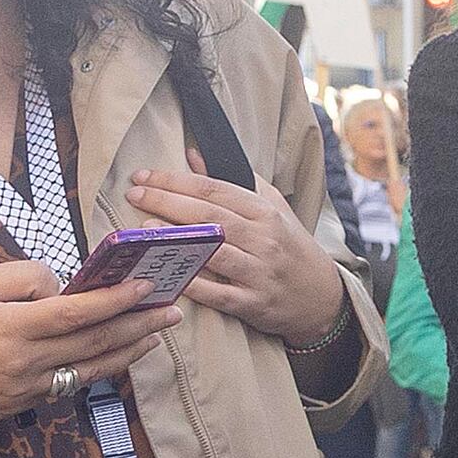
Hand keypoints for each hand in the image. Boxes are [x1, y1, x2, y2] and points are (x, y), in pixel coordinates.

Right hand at [0, 259, 189, 431]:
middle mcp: (21, 364)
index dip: (117, 300)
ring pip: (89, 371)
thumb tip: (65, 285)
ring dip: (128, 351)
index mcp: (8, 329)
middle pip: (94, 343)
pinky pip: (67, 385)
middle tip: (173, 309)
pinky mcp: (19, 406)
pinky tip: (116, 354)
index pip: (77, 314)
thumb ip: (23, 279)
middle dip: (139, 324)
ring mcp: (22, 390)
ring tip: (157, 333)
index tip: (148, 285)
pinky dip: (96, 369)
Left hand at [127, 167, 355, 351]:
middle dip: (168, 202)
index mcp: (266, 213)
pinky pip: (218, 294)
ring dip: (177, 240)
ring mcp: (259, 272)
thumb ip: (234, 181)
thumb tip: (192, 154)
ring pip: (213, 252)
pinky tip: (166, 275)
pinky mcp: (253, 303)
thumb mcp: (272, 209)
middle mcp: (264, 239)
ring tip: (144, 228)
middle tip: (135, 193)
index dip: (177, 180)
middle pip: (210, 216)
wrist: (322, 297)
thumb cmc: (290, 248)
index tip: (145, 175)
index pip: (215, 190)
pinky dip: (193, 285)